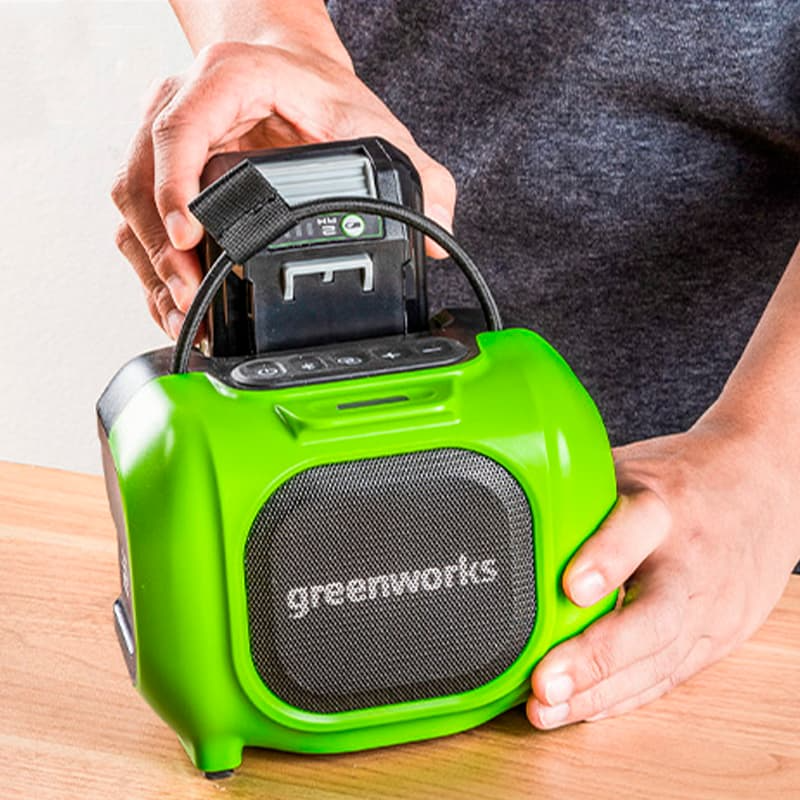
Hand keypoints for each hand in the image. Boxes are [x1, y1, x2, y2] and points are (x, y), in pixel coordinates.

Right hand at [111, 40, 455, 338]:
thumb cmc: (321, 91)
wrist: (290, 66)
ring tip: (182, 310)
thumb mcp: (375, 124)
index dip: (175, 184)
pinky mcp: (159, 166)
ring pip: (128, 201)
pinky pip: (135, 214)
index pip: (182, 127)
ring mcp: (163, 134)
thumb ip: (419, 174)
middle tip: (191, 296)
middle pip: (140, 176)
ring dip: (150, 262)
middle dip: (162, 248)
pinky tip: (172, 295)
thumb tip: (439, 231)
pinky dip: (148, 259)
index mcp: (229, 79)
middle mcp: (182, 102)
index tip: (190, 236)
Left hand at [527, 419, 796, 726]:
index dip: (606, 557)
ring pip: (657, 660)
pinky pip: (667, 675)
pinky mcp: (717, 636)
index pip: (636, 527)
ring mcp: (709, 605)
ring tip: (547, 710)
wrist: (765, 488)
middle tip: (545, 681)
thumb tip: (510, 515)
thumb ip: (582, 496)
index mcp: (663, 505)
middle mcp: (689, 560)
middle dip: (596, 655)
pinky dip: (623, 696)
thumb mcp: (632, 467)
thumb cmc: (682, 478)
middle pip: (653, 616)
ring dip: (599, 692)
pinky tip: (583, 709)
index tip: (571, 587)